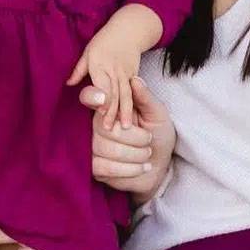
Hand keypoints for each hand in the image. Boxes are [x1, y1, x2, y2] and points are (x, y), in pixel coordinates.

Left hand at [67, 19, 142, 128]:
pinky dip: (133, 105)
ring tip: (125, 127)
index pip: (103, 84)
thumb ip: (79, 70)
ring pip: (126, 94)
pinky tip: (132, 117)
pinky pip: (133, 92)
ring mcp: (126, 73)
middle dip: (113, 112)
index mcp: (100, 64)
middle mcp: (114, 70)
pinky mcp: (134, 75)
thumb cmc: (104, 41)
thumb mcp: (88, 52)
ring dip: (125, 111)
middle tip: (110, 129)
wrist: (128, 30)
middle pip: (115, 93)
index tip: (102, 113)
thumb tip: (68, 84)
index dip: (103, 99)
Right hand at [82, 76, 174, 197]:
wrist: (160, 164)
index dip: (92, 96)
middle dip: (134, 137)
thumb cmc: (158, 135)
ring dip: (135, 154)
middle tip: (148, 139)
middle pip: (105, 128)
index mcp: (109, 107)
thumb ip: (146, 98)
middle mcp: (96, 124)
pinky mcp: (96, 168)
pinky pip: (105, 167)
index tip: (103, 99)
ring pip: (106, 149)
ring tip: (147, 153)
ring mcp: (93, 147)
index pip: (89, 96)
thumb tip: (135, 80)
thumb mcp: (157, 114)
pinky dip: (129, 169)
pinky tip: (142, 167)